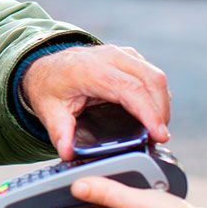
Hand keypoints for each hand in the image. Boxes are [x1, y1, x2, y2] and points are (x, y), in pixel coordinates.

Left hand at [22, 44, 169, 159]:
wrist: (45, 67)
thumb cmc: (49, 87)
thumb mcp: (48, 111)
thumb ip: (60, 132)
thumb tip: (68, 153)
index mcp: (89, 70)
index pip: (129, 89)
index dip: (149, 113)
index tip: (159, 135)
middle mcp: (108, 57)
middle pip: (150, 80)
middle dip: (161, 111)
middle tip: (158, 138)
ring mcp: (120, 54)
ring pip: (155, 76)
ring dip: (161, 104)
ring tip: (155, 129)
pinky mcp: (129, 57)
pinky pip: (151, 75)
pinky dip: (156, 96)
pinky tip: (151, 115)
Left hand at [56, 176, 206, 207]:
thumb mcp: (133, 202)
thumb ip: (104, 192)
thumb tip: (74, 186)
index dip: (57, 203)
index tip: (42, 192)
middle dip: (75, 198)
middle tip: (64, 181)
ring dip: (98, 196)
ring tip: (91, 179)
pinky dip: (119, 196)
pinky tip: (127, 186)